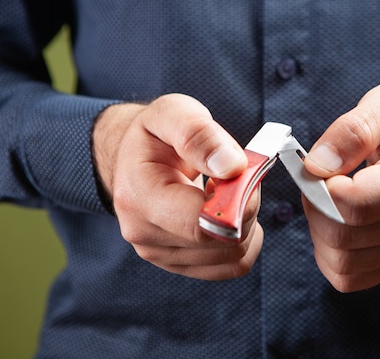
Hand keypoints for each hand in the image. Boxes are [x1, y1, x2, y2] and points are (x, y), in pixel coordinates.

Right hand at [92, 94, 262, 279]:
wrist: (133, 157)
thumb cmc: (155, 134)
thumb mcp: (173, 113)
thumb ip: (200, 135)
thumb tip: (231, 167)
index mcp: (139, 195)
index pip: (201, 223)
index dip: (239, 202)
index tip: (244, 174)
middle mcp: (144, 233)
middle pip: (222, 241)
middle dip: (245, 206)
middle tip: (235, 177)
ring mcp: (158, 253)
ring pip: (232, 255)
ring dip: (245, 221)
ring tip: (225, 192)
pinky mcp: (177, 263)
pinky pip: (231, 266)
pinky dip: (243, 240)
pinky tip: (230, 214)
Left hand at [304, 82, 379, 291]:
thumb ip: (353, 129)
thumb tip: (318, 166)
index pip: (358, 204)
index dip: (322, 190)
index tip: (319, 167)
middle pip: (345, 237)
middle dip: (315, 209)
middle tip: (317, 182)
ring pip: (343, 263)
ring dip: (319, 233)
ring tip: (326, 202)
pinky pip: (349, 278)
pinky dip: (328, 256)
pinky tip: (334, 225)